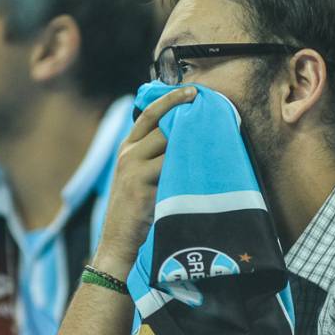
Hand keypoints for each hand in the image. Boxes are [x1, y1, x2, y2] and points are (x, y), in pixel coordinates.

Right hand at [93, 87, 196, 278]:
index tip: (191, 90)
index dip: (169, 98)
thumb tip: (186, 140)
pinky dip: (190, 165)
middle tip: (213, 115)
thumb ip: (154, 159)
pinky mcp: (142, 186)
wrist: (118, 243)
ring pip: (170, 146)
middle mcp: (127, 155)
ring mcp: (133, 170)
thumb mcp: (138, 179)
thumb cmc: (135, 212)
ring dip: (194, 143)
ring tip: (216, 140)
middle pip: (163, 127)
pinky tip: (207, 166)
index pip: (147, 114)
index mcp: (126, 149)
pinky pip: (171, 168)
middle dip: (188, 121)